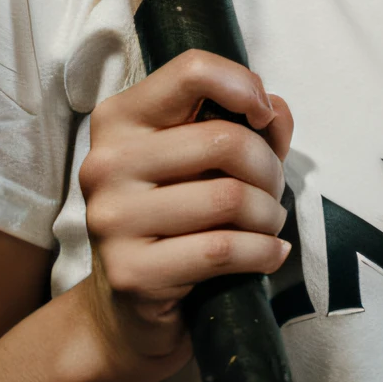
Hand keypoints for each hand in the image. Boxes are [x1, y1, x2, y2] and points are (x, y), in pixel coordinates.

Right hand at [78, 49, 293, 370]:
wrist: (130, 310)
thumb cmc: (179, 218)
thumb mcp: (210, 159)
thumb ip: (249, 124)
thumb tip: (276, 111)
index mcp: (120, 118)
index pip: (192, 71)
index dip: (244, 86)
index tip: (263, 115)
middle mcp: (106, 162)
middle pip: (224, 139)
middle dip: (269, 169)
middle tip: (272, 193)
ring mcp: (112, 219)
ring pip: (230, 197)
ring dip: (269, 215)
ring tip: (267, 225)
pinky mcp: (131, 272)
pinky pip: (223, 249)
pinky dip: (264, 252)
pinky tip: (269, 254)